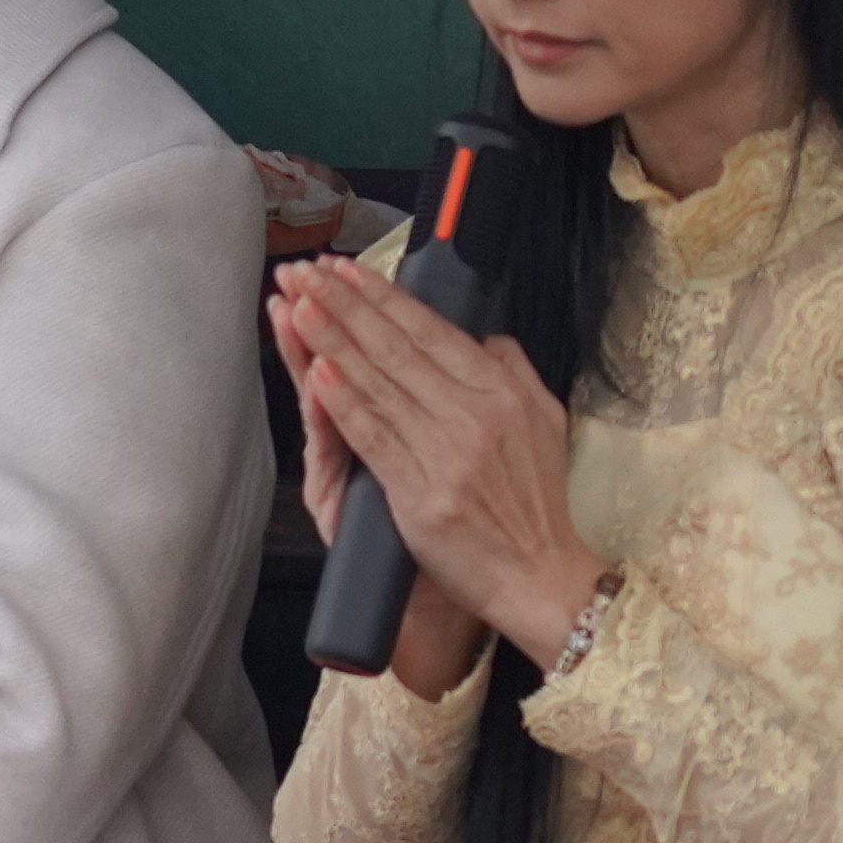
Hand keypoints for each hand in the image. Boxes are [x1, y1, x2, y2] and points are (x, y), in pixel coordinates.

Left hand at [273, 249, 594, 687]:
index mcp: (499, 391)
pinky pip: (374, 437)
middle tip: (304, 271)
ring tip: (298, 304)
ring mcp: (446, 453)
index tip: (344, 269)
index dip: (382, 297)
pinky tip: (317, 372)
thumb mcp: (544, 421)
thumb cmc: (535, 501)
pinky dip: (343, 403)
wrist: (538, 574)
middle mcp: (473, 414)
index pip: (430, 330)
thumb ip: (512, 370)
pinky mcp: (419, 493)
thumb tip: (484, 336)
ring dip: (333, 341)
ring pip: (378, 384)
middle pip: (396, 348)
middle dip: (345, 305)